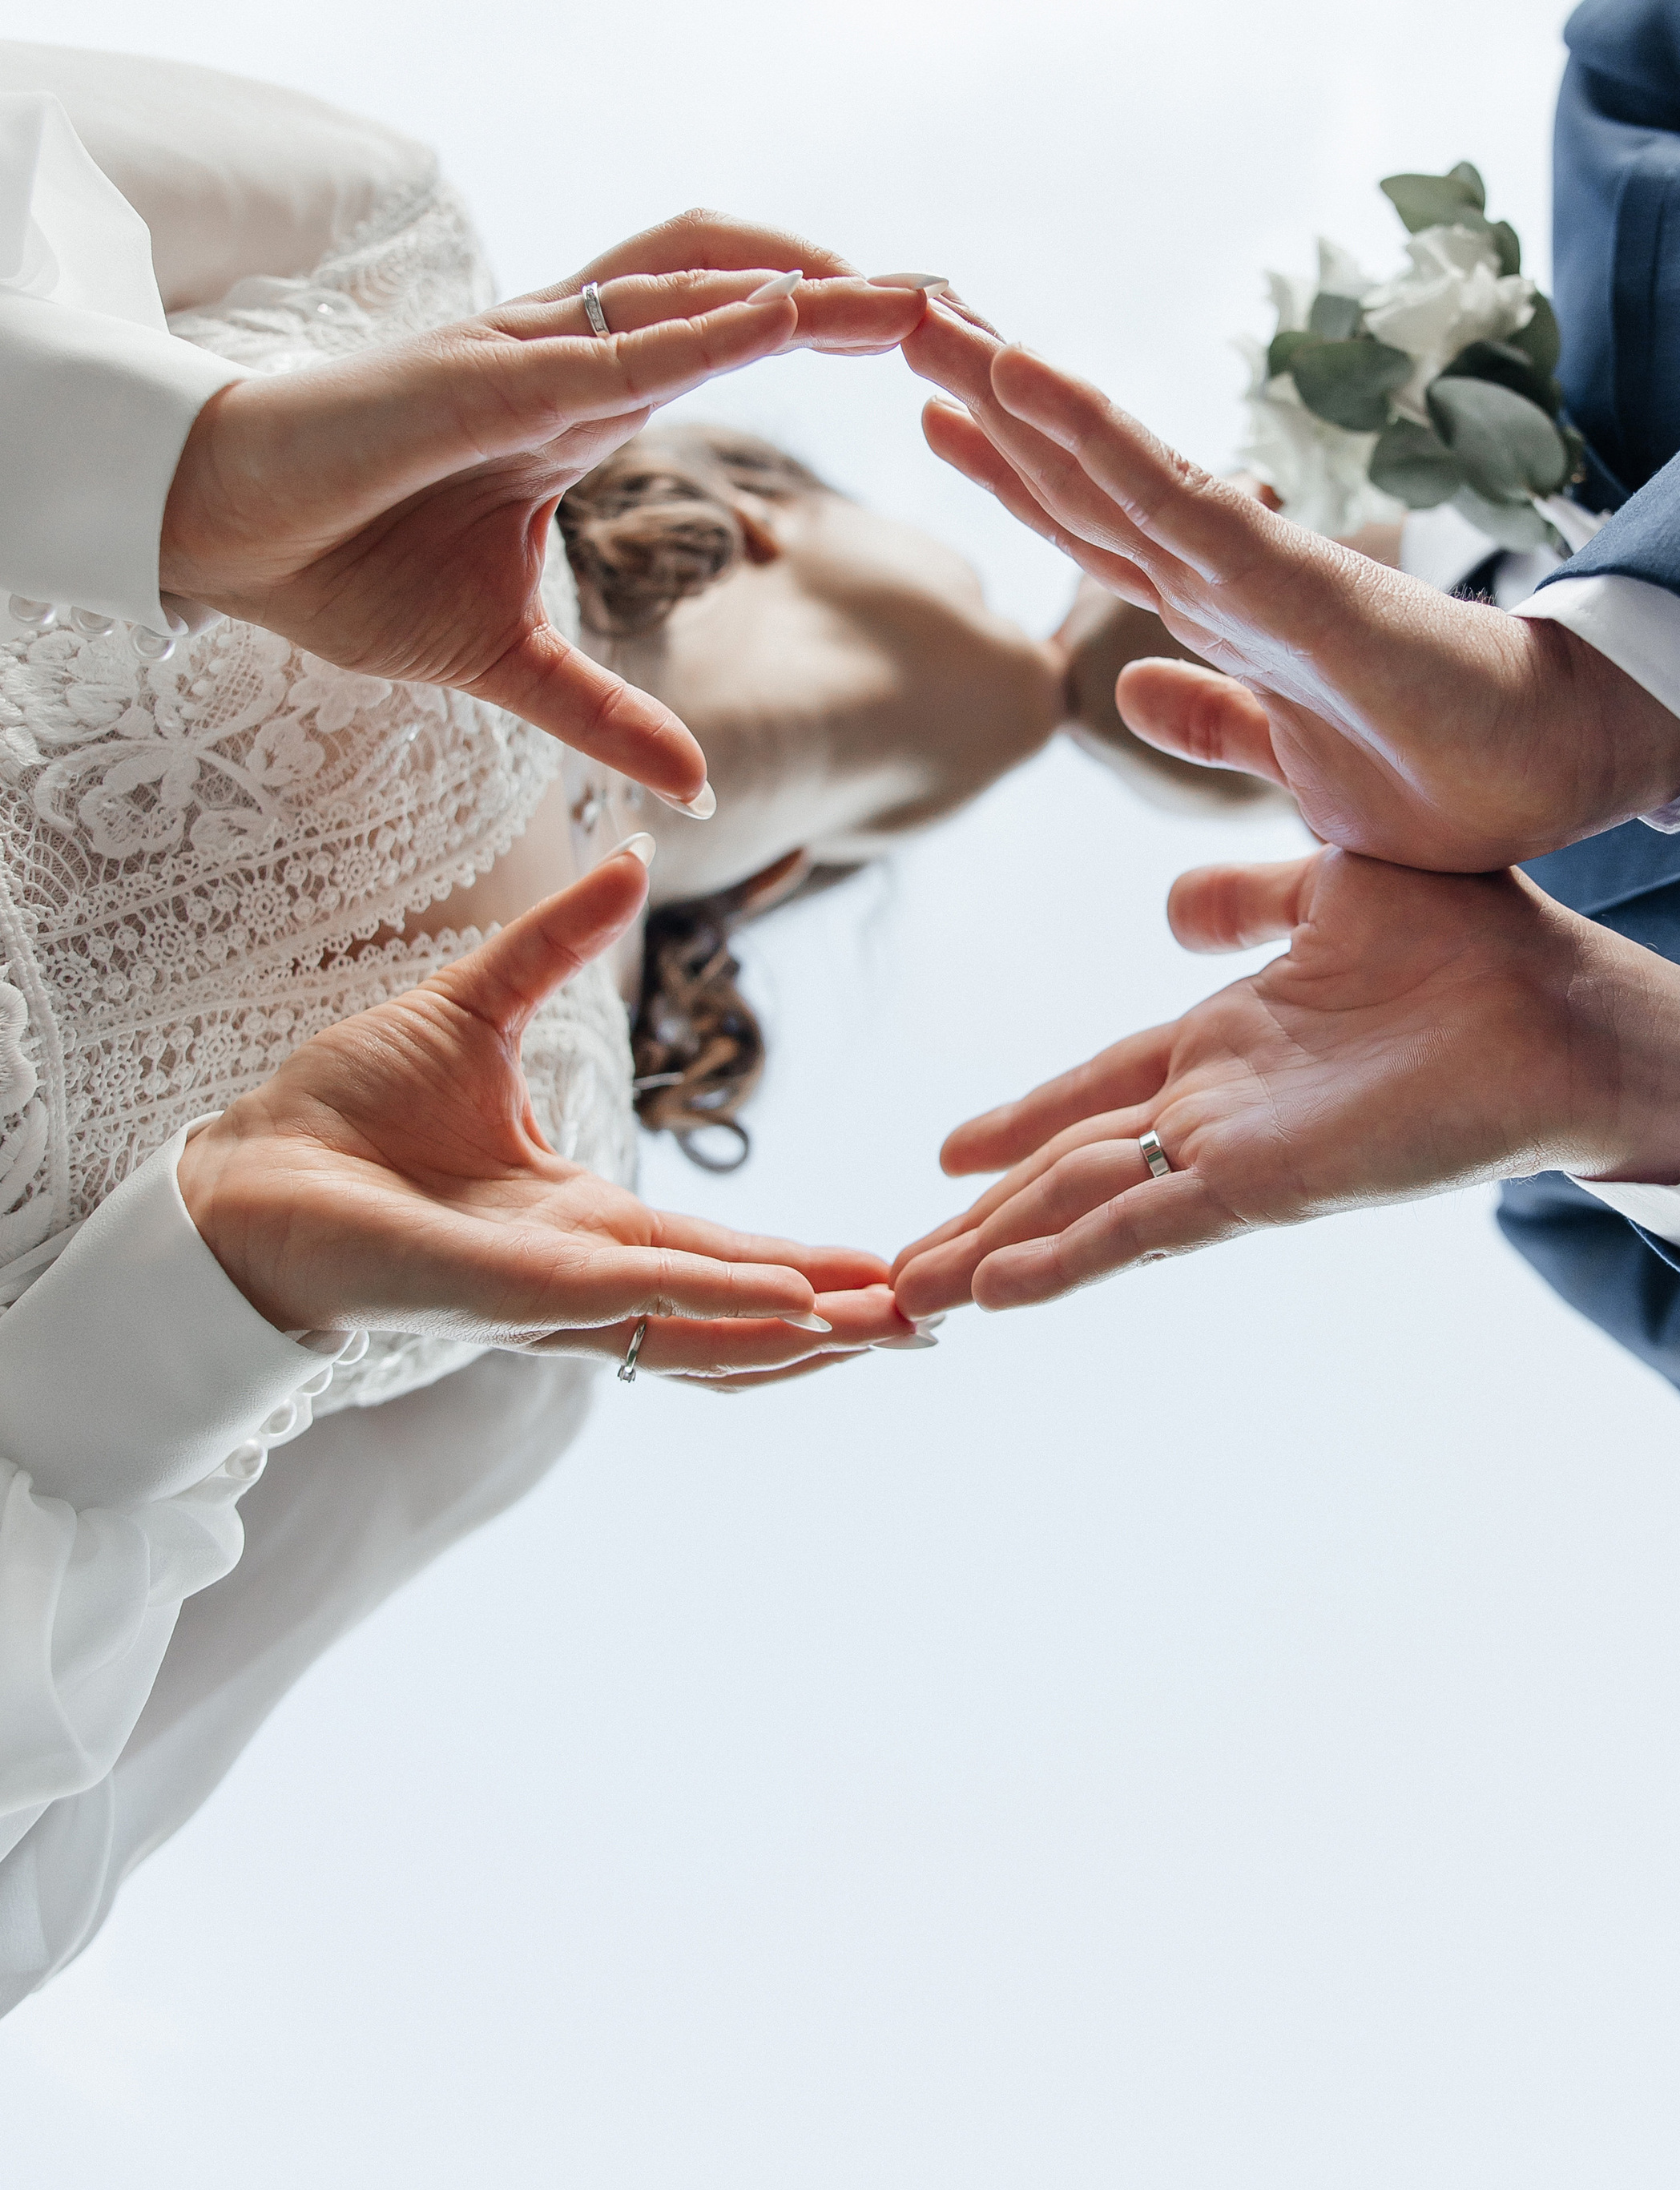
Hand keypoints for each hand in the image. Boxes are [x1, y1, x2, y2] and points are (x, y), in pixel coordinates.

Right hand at [160, 212, 931, 813]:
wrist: (220, 536)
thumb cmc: (342, 568)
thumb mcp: (507, 664)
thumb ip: (605, 713)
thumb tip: (694, 785)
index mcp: (584, 402)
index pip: (733, 339)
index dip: (831, 332)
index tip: (935, 353)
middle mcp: (568, 356)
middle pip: (738, 288)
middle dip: (854, 292)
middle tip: (965, 311)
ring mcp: (524, 354)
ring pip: (691, 284)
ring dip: (806, 284)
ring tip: (907, 293)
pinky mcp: (477, 376)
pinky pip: (609, 340)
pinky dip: (704, 326)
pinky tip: (785, 318)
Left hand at [178, 840, 919, 1385]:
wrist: (237, 1168)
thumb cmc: (339, 1109)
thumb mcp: (477, 1006)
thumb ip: (560, 944)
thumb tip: (628, 858)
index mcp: (580, 1218)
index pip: (720, 1248)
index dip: (803, 1257)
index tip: (885, 1260)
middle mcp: (580, 1272)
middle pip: (737, 1309)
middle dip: (836, 1320)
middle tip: (933, 1314)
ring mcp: (551, 1294)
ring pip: (705, 1329)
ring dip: (803, 1331)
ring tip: (896, 1325)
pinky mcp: (511, 1293)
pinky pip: (637, 1304)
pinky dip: (724, 1307)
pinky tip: (797, 1307)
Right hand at [890, 846, 1679, 1314]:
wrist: (1575, 1010)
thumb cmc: (1479, 946)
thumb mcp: (1327, 887)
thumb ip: (1246, 892)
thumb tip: (1172, 898)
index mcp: (1231, 1045)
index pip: (1095, 1087)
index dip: (1017, 1119)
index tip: (942, 1153)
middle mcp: (1221, 1110)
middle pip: (1067, 1168)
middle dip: (975, 1219)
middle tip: (887, 1271)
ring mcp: (1236, 1155)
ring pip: (1084, 1209)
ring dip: (994, 1255)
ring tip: (909, 1298)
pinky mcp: (1267, 1185)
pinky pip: (1146, 1227)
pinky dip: (1069, 1260)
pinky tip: (998, 1293)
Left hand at [905, 312, 1679, 868]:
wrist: (1567, 770)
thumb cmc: (1452, 776)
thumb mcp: (1295, 775)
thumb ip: (1216, 729)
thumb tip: (1130, 690)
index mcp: (1226, 617)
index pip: (1096, 530)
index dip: (1013, 472)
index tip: (936, 414)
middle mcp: (1228, 575)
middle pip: (1080, 475)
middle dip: (988, 396)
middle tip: (895, 311)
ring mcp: (1256, 569)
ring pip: (1107, 464)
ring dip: (1016, 387)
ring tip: (929, 312)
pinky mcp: (1294, 583)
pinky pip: (1173, 496)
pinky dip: (1097, 434)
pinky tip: (1028, 376)